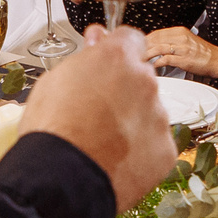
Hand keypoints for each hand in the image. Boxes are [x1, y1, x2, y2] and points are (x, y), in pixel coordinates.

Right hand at [18, 27, 177, 213]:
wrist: (60, 179)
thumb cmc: (52, 130)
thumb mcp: (55, 80)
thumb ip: (85, 57)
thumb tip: (97, 39)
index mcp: (117, 58)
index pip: (130, 39)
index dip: (116, 52)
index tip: (108, 64)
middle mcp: (145, 82)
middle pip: (140, 78)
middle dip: (124, 90)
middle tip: (96, 111)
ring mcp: (158, 117)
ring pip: (149, 112)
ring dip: (132, 121)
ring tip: (101, 141)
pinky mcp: (165, 149)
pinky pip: (155, 144)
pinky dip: (140, 150)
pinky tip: (115, 159)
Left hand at [141, 26, 217, 84]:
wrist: (217, 61)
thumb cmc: (202, 53)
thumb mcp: (186, 41)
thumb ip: (172, 41)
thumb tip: (155, 45)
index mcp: (180, 31)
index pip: (157, 33)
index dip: (146, 39)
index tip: (138, 45)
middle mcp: (180, 37)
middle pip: (155, 39)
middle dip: (143, 47)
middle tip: (135, 54)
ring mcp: (182, 48)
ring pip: (158, 48)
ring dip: (147, 54)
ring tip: (140, 60)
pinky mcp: (184, 59)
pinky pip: (165, 59)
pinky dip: (157, 62)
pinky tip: (152, 65)